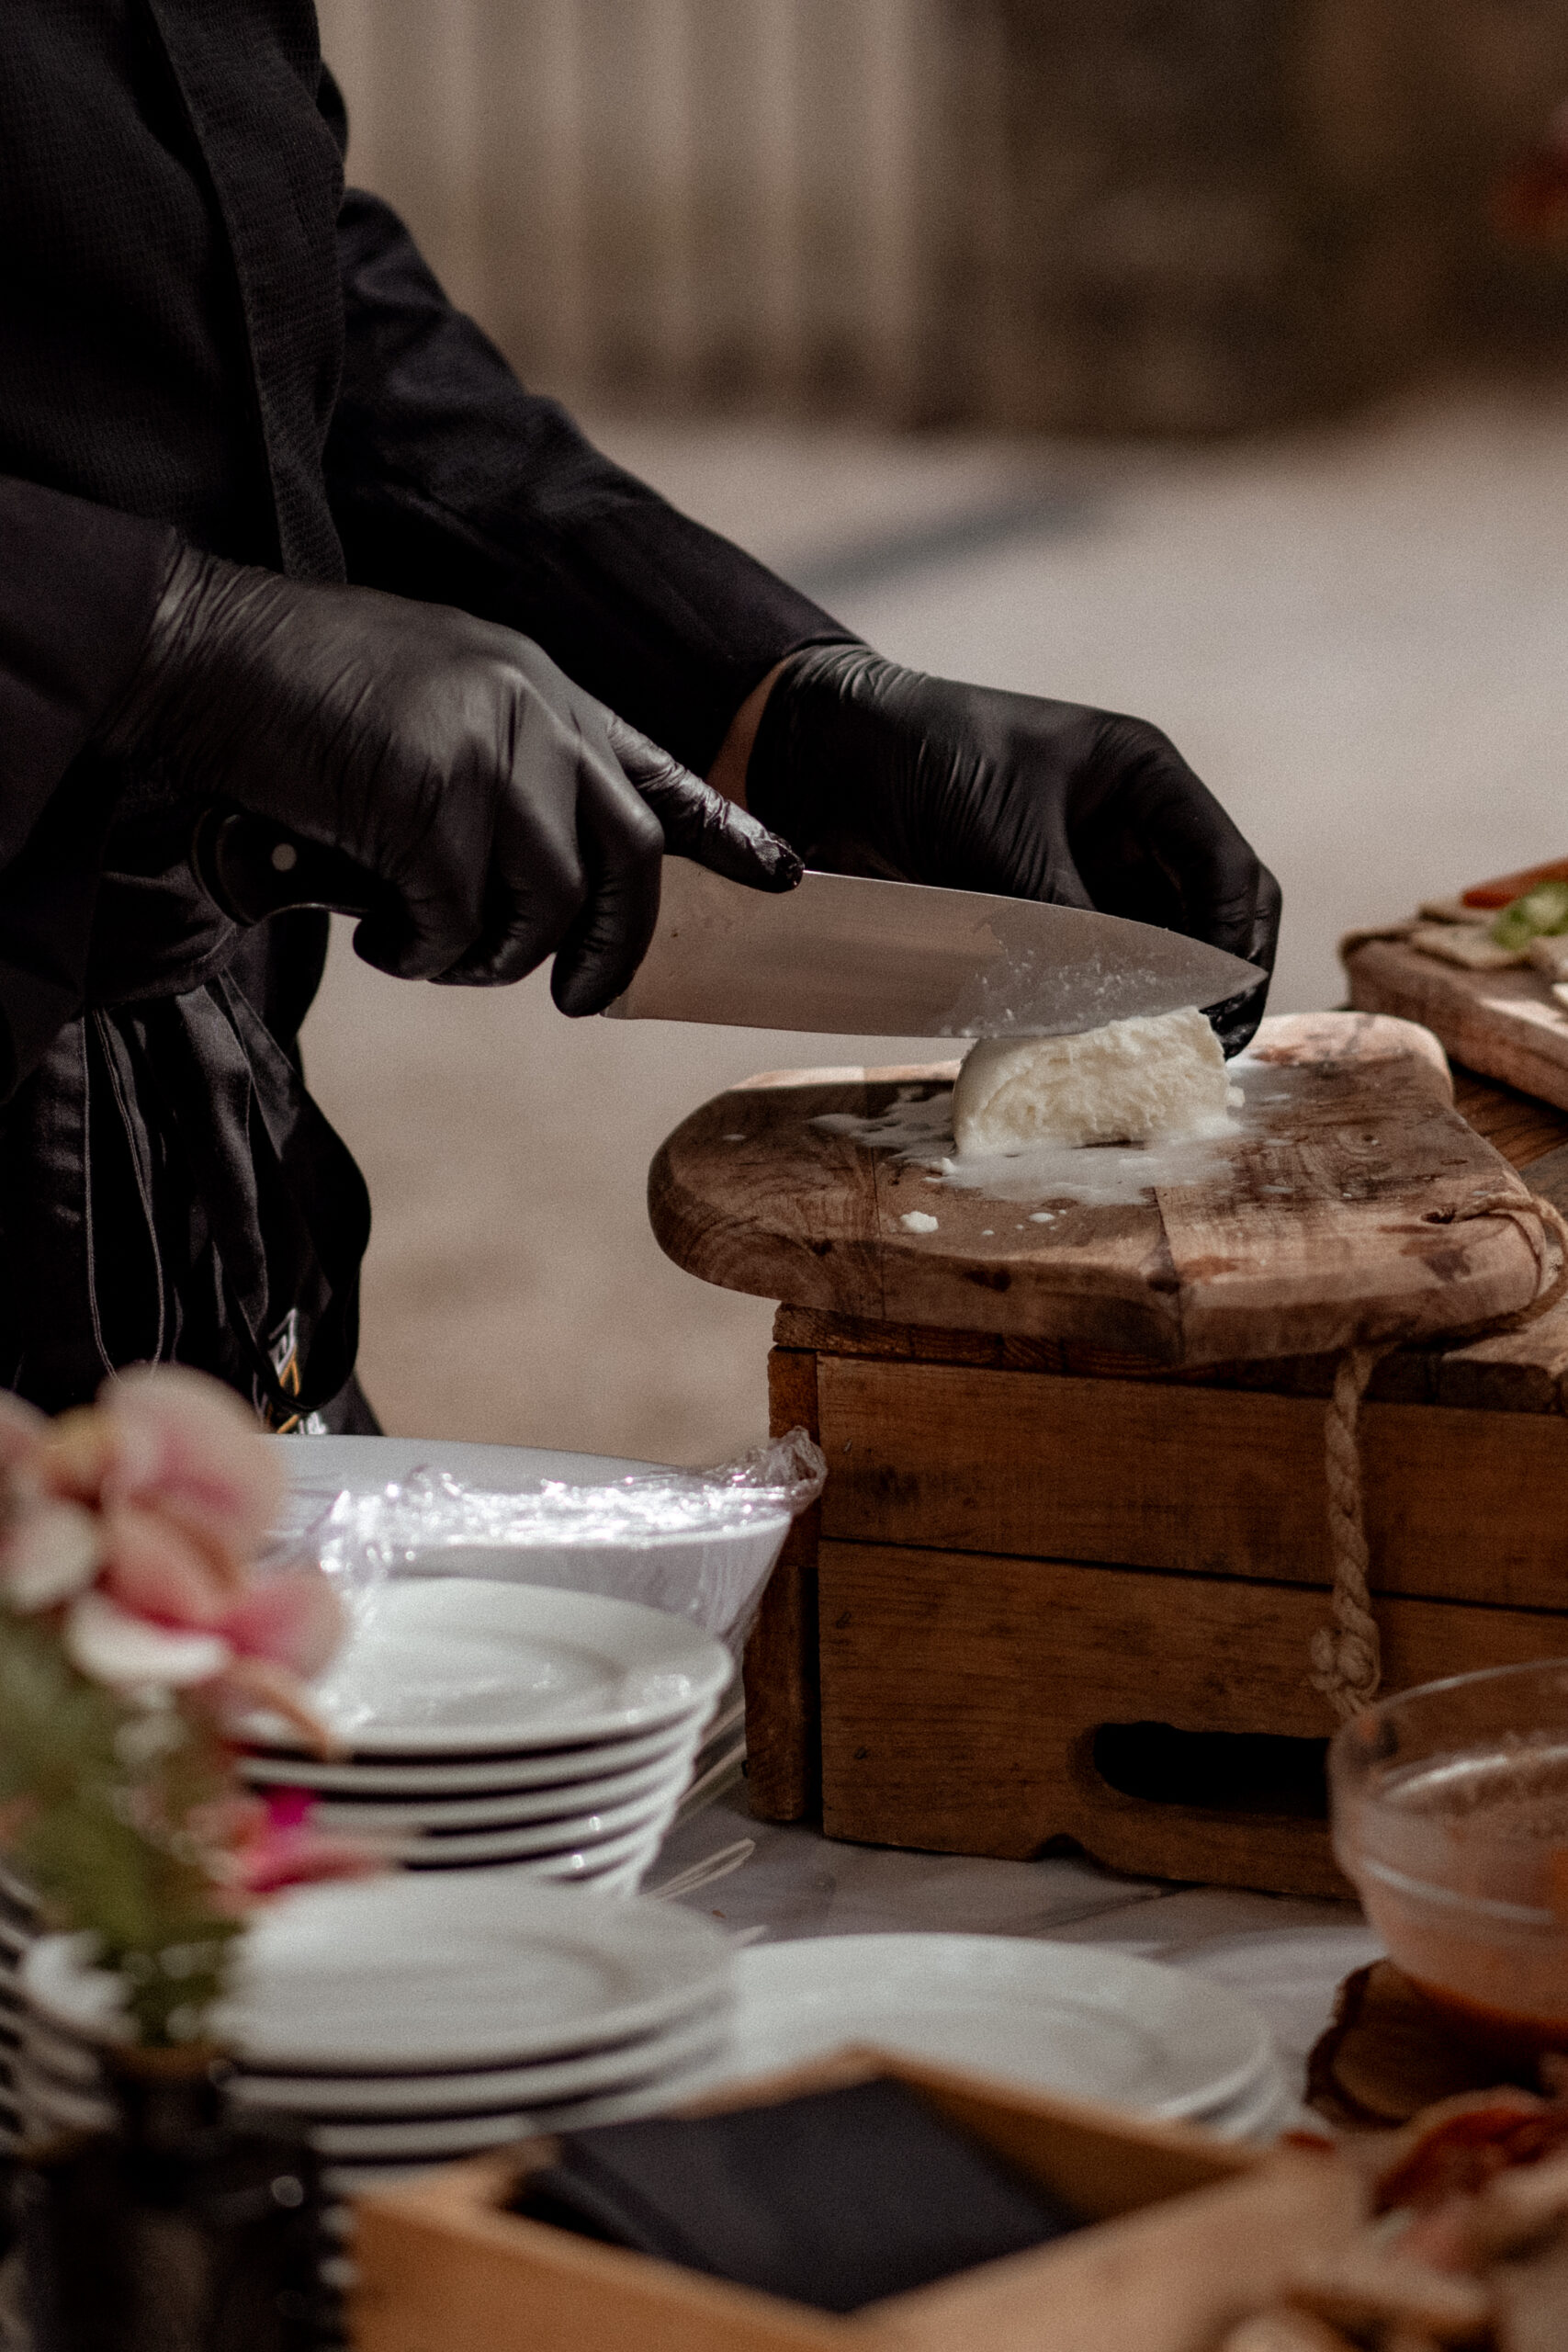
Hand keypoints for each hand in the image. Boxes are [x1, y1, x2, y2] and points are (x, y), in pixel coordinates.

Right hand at [100, 547, 800, 1011]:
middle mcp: (531, 712)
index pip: (657, 770)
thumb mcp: (428, 699)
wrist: (199, 649)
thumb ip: (497, 764)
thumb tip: (535, 879)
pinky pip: (459, 919)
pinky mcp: (429, 800)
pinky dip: (423, 952)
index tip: (782, 876)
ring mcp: (485, 752)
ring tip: (430, 948)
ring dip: (492, 955)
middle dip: (614, 945)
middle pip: (629, 856)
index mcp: (538, 686)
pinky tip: (381, 938)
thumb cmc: (297, 688)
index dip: (724, 832)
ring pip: (547, 902)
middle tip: (579, 997)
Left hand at [745, 645, 1279, 1051]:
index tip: (1215, 1015)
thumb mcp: (1004, 836)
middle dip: (1204, 988)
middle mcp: (1126, 828)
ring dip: (1148, 1005)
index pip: (1227, 871)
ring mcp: (1081, 872)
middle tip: (1195, 1057)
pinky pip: (1084, 968)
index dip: (1233, 947)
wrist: (821, 752)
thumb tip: (1115, 1010)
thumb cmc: (922, 756)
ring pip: (1146, 954)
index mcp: (1142, 780)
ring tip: (1142, 1064)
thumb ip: (1065, 922)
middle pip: (1204, 920)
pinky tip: (1081, 1046)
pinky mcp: (1033, 913)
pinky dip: (1090, 1007)